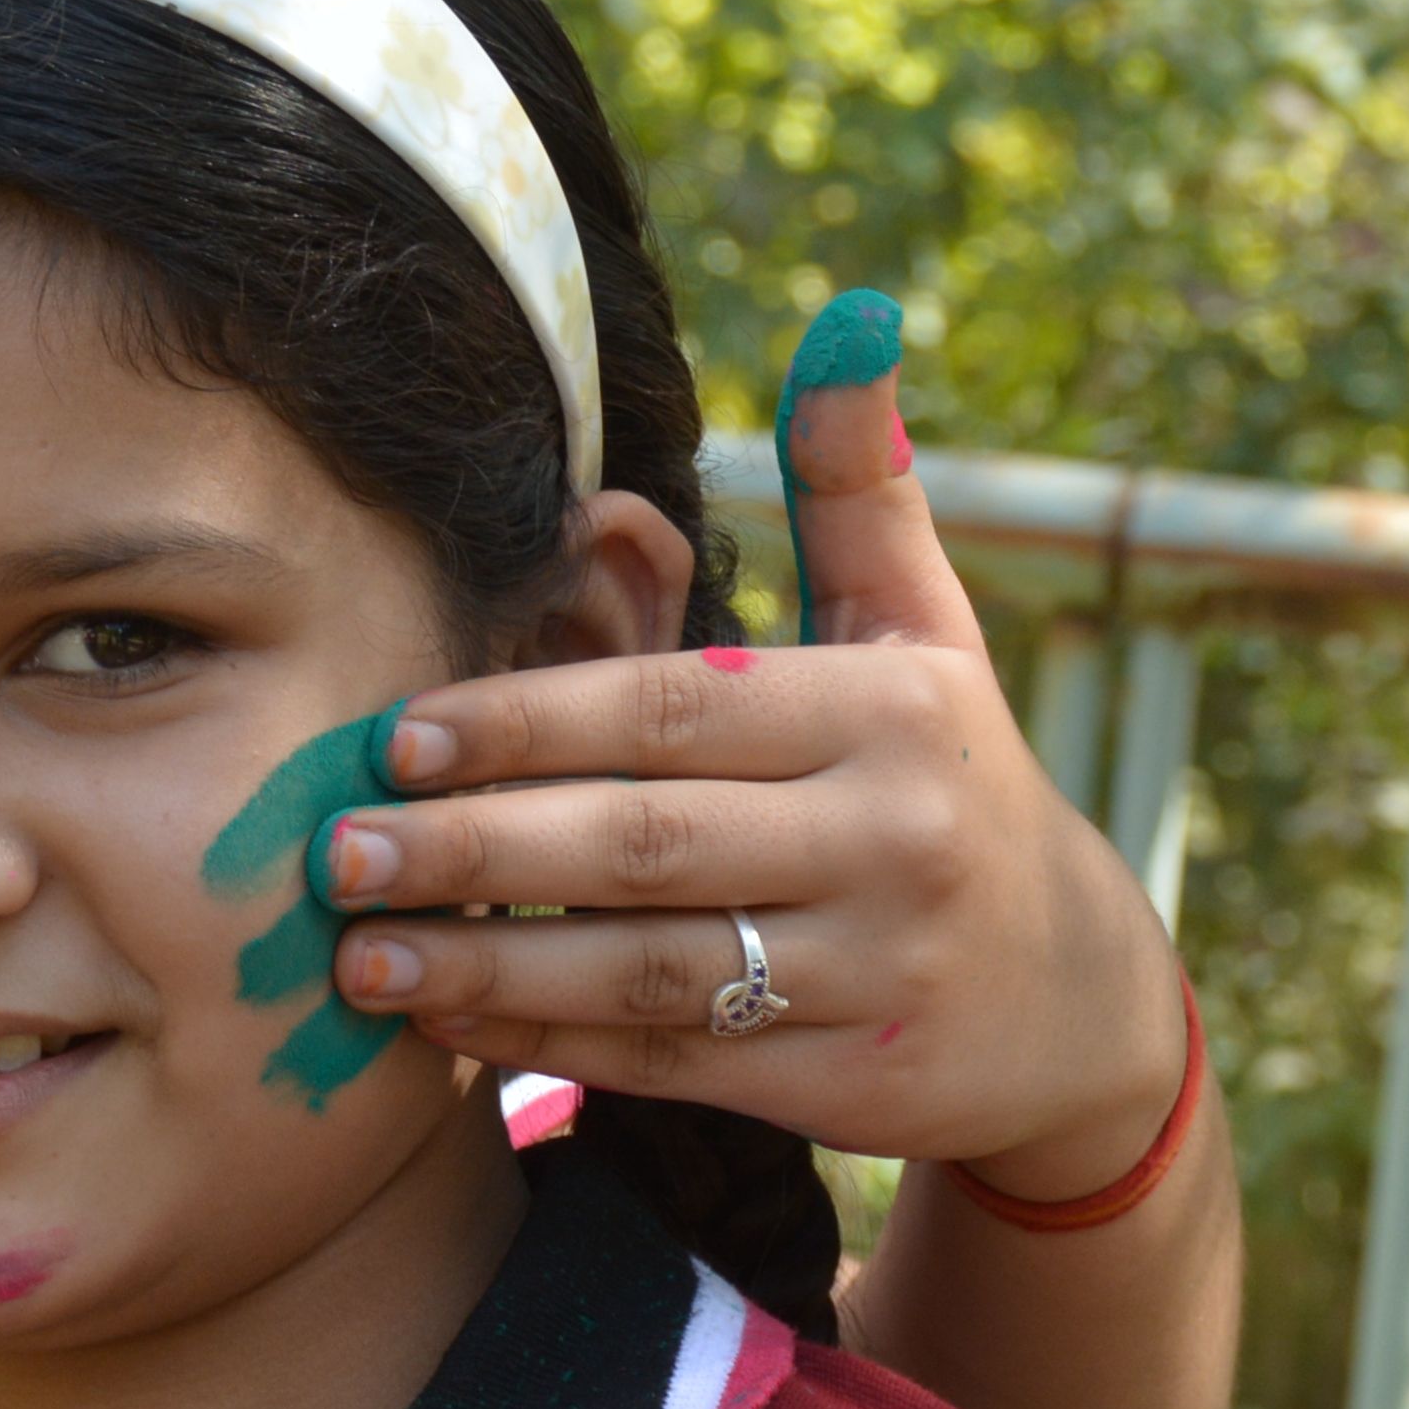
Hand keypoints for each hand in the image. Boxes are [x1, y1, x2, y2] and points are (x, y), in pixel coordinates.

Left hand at [313, 351, 1188, 1201]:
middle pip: (643, 840)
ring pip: (644, 964)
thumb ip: (862, 495)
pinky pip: (668, 1058)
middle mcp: (888, 838)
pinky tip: (440, 1022)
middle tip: (332, 851)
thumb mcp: (931, 634)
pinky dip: (545, 1041)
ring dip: (484, 961)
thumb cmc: (952, 782)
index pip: (676, 709)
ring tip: (354, 956)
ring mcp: (872, 968)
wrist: (1076, 1000)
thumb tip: (848, 324)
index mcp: (889, 711)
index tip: (395, 734)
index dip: (527, 722)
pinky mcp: (846, 1084)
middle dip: (472, 846)